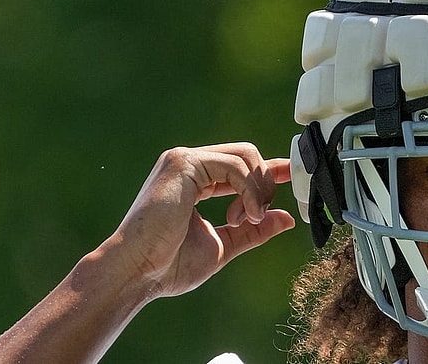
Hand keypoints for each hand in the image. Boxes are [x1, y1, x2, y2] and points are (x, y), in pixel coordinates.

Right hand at [104, 142, 294, 297]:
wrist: (137, 273)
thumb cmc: (169, 265)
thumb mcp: (223, 244)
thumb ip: (252, 230)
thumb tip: (286, 218)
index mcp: (195, 181)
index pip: (239, 165)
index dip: (268, 169)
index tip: (291, 176)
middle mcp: (188, 164)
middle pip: (247, 155)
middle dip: (264, 183)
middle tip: (259, 216)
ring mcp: (184, 160)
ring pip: (244, 157)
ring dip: (258, 190)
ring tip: (250, 219)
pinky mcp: (183, 162)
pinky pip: (234, 165)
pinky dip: (248, 190)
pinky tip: (243, 214)